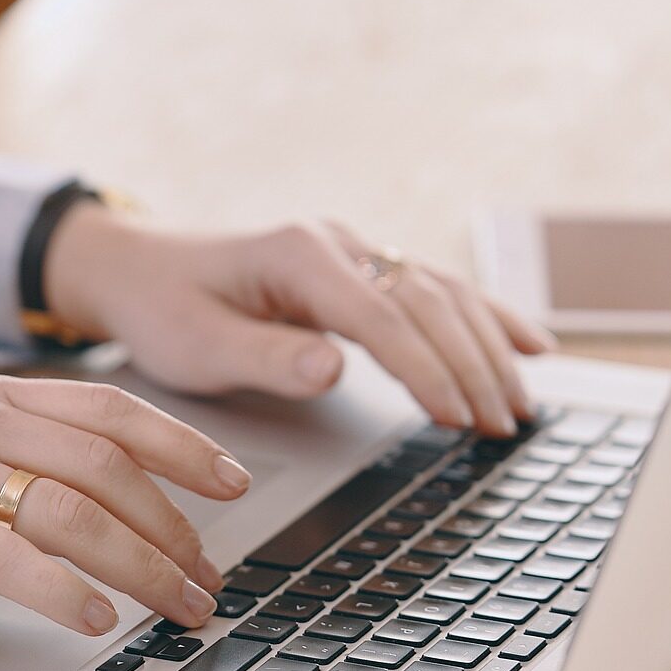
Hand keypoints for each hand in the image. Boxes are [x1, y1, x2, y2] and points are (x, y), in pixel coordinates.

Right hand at [0, 373, 249, 633]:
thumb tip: (84, 495)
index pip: (108, 409)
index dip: (183, 445)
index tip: (234, 482)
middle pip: (109, 466)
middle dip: (178, 528)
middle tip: (212, 579)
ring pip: (76, 512)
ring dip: (144, 567)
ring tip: (179, 609)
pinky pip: (8, 559)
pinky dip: (66, 592)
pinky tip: (99, 621)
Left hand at [44, 205, 554, 435]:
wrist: (139, 269)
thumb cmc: (163, 309)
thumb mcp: (197, 347)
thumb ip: (266, 358)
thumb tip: (333, 368)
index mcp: (297, 255)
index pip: (381, 317)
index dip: (424, 369)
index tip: (456, 417)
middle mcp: (336, 244)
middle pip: (427, 303)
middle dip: (471, 366)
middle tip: (501, 427)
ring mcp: (354, 252)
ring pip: (443, 294)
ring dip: (488, 349)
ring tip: (519, 407)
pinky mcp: (361, 270)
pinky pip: (438, 291)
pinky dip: (487, 318)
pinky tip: (530, 346)